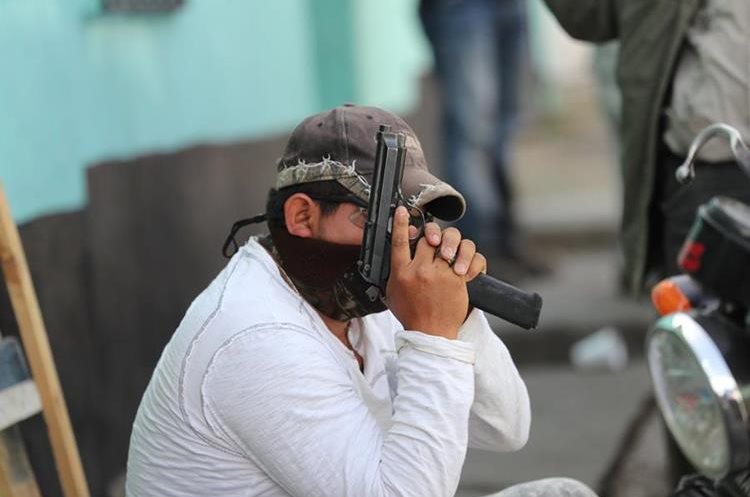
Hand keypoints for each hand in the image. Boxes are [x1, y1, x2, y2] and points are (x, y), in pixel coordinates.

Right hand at [386, 207, 479, 338]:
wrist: (431, 334)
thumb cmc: (412, 315)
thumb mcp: (392, 294)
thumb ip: (393, 273)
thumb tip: (397, 251)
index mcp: (401, 274)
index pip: (400, 242)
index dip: (401, 223)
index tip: (402, 210)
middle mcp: (420, 271)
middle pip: (428, 239)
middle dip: (432, 236)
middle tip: (434, 241)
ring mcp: (440, 275)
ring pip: (449, 244)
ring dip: (451, 245)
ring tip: (449, 254)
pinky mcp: (458, 280)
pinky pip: (468, 259)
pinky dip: (469, 259)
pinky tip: (465, 264)